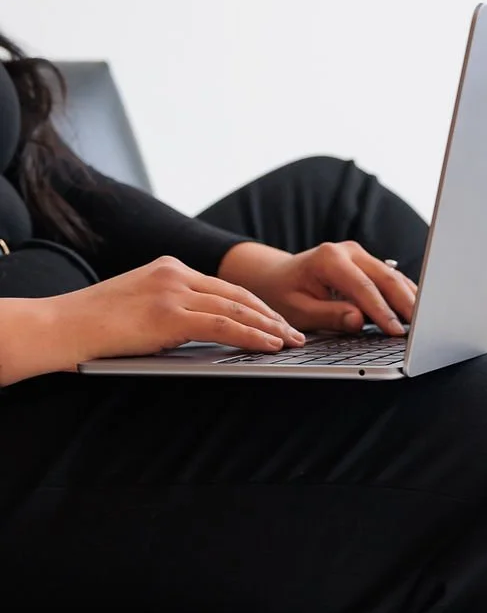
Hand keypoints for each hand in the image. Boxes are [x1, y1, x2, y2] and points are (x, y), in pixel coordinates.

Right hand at [0, 257, 304, 384]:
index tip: (276, 320)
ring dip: (269, 327)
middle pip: (236, 294)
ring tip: (291, 342)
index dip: (255, 305)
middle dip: (270, 315)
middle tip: (295, 333)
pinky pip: (224, 324)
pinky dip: (252, 335)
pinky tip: (270, 345)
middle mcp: (175, 273)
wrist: (65, 325)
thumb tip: (202, 330)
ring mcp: (173, 291)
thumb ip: (171, 310)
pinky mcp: (170, 314)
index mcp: (169, 267)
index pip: (224, 286)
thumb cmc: (97, 325)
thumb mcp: (140, 307)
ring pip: (236, 308)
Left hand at [219, 240, 416, 336]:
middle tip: (422, 328)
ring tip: (428, 322)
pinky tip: (418, 311)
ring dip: (410, 299)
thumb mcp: (299, 310)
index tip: (396, 332)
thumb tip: (359, 320)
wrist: (275, 276)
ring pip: (393, 277)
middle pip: (386, 278)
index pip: (364, 288)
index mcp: (329, 259)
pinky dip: (405, 294)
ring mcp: (359, 254)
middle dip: (405, 304)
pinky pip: (391, 278)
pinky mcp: (367, 263)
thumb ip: (330, 315)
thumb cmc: (284, 294)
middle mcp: (348, 251)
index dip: (382, 312)